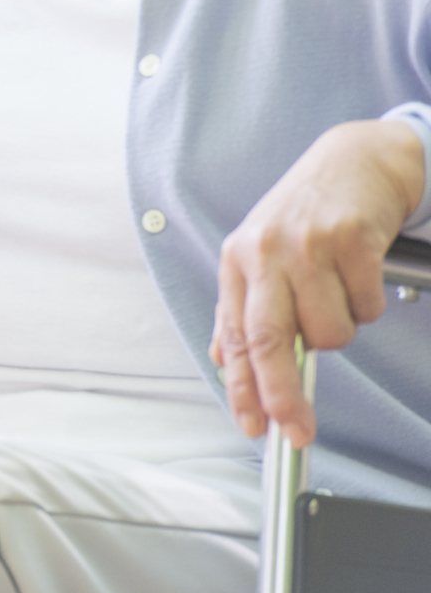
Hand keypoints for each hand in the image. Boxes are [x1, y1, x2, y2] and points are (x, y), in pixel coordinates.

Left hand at [213, 120, 424, 447]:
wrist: (353, 162)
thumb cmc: (304, 216)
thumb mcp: (259, 255)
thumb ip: (242, 310)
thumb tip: (225, 362)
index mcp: (237, 261)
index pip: (234, 336)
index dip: (242, 388)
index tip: (254, 427)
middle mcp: (265, 252)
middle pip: (267, 340)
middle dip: (281, 394)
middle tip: (296, 430)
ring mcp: (308, 245)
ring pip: (330, 332)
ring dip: (342, 329)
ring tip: (337, 292)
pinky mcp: (352, 239)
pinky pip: (366, 306)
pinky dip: (367, 304)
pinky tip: (358, 274)